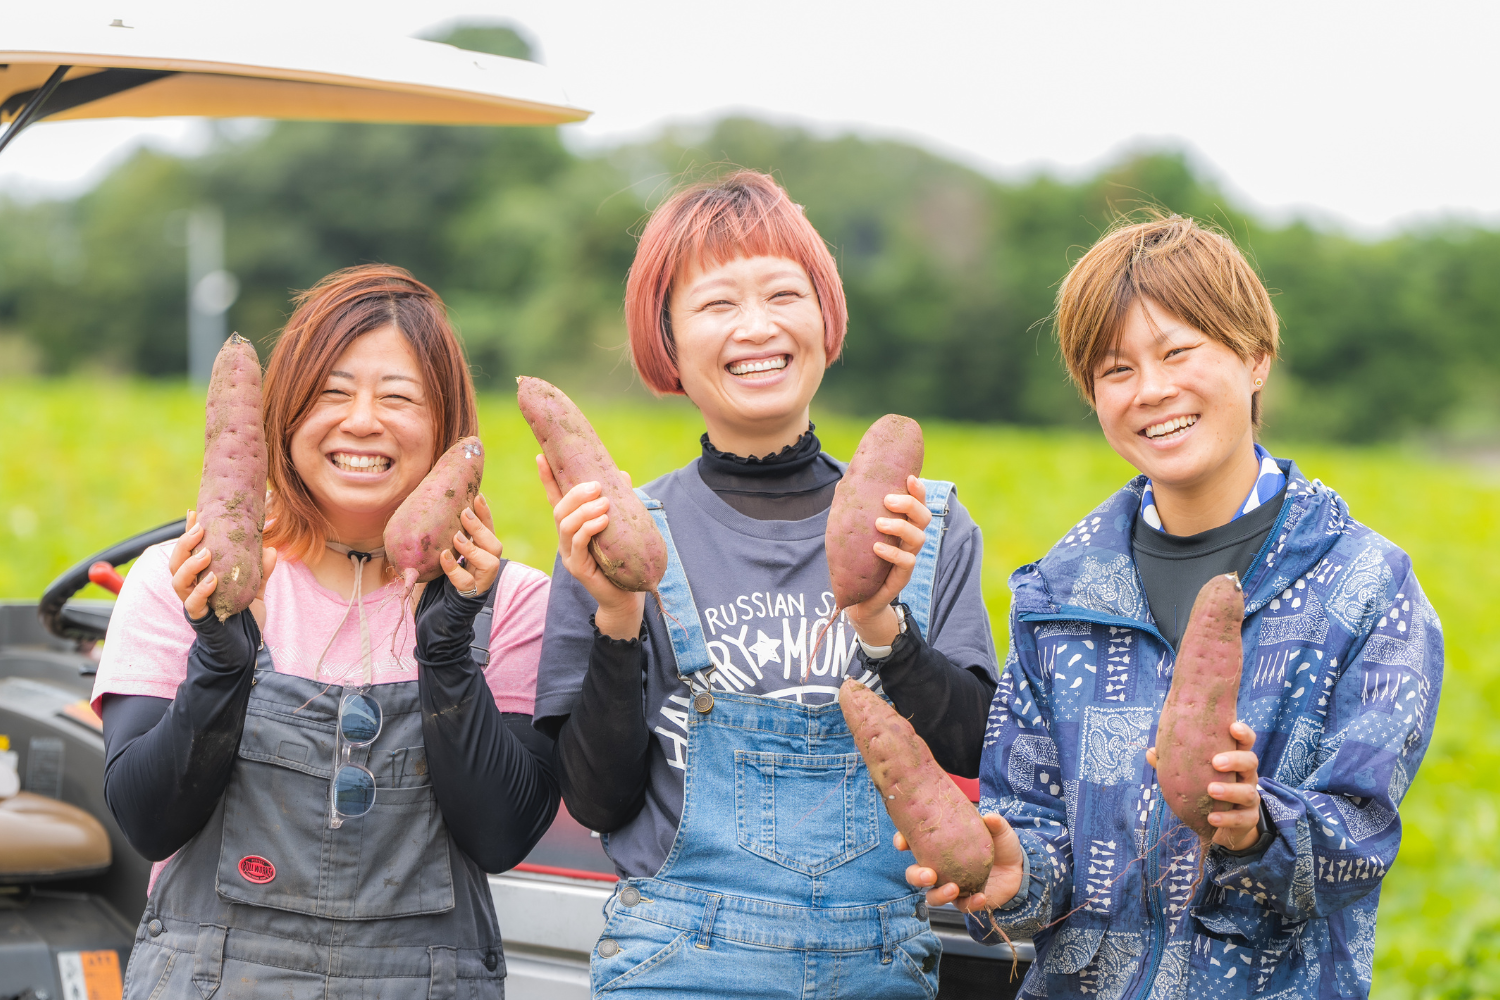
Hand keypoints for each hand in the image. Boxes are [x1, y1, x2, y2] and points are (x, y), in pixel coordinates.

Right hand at [170, 510, 276, 628]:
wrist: (245, 648)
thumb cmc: (245, 617)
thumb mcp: (255, 589)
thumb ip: (261, 570)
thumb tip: (271, 548)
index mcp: (202, 577)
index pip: (190, 551)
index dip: (188, 532)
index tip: (193, 512)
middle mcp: (193, 588)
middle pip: (176, 562)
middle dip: (184, 543)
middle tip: (199, 528)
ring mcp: (194, 603)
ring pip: (178, 580)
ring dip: (190, 564)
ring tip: (206, 552)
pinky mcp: (200, 619)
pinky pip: (193, 603)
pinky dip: (201, 590)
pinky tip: (212, 580)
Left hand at [439, 493, 502, 596]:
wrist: (453, 600)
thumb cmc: (454, 569)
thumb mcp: (456, 549)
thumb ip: (456, 533)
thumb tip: (442, 504)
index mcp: (486, 549)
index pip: (490, 529)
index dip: (485, 513)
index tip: (477, 497)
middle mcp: (489, 562)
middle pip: (494, 545)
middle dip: (480, 529)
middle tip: (464, 514)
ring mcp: (483, 578)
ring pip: (488, 563)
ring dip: (471, 548)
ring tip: (456, 537)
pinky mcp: (472, 591)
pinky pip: (466, 581)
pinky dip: (454, 568)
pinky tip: (444, 556)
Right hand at [537, 455, 644, 639]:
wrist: (626, 596)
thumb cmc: (622, 560)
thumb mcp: (622, 526)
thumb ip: (620, 502)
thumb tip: (621, 475)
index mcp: (574, 526)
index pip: (556, 498)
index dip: (547, 478)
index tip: (541, 456)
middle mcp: (566, 539)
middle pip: (560, 509)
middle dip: (575, 494)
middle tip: (596, 486)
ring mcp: (569, 554)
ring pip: (566, 525)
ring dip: (584, 510)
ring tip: (603, 503)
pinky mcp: (577, 568)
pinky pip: (577, 544)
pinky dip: (588, 529)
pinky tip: (603, 520)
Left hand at [845, 476, 931, 646]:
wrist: (857, 598)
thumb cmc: (857, 560)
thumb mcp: (854, 531)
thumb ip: (853, 509)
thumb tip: (844, 483)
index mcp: (902, 525)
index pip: (918, 504)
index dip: (918, 491)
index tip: (909, 478)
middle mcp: (909, 540)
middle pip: (924, 517)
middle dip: (910, 504)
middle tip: (888, 500)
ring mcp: (907, 558)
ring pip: (919, 538)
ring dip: (900, 527)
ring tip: (879, 523)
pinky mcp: (902, 577)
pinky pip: (907, 563)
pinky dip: (893, 554)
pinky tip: (877, 548)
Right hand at [896, 812, 1023, 912]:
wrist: (1018, 870)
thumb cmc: (1001, 847)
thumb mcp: (999, 831)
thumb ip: (995, 824)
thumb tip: (989, 817)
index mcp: (940, 847)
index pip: (913, 844)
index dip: (902, 842)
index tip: (901, 843)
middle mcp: (940, 868)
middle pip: (916, 875)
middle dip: (917, 876)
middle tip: (929, 874)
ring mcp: (951, 885)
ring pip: (932, 896)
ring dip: (939, 895)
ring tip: (953, 889)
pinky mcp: (965, 900)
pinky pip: (962, 906)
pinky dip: (970, 903)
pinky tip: (980, 896)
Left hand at [1146, 720, 1261, 850]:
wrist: (1222, 825)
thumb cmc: (1205, 790)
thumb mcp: (1192, 775)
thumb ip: (1173, 764)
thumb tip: (1150, 752)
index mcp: (1234, 759)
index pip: (1245, 742)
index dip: (1243, 733)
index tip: (1232, 727)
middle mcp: (1246, 776)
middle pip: (1251, 762)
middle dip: (1235, 760)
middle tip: (1216, 762)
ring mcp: (1250, 798)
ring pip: (1248, 792)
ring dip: (1229, 790)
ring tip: (1211, 789)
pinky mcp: (1248, 819)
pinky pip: (1243, 818)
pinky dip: (1227, 818)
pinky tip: (1212, 818)